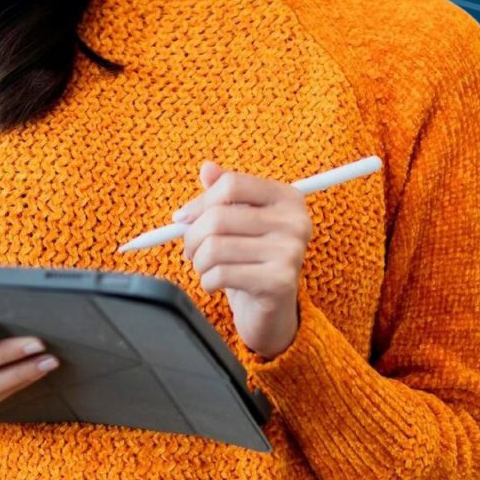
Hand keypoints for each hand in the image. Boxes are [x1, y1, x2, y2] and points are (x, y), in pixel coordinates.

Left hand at [173, 161, 310, 359]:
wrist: (272, 310)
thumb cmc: (253, 260)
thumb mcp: (240, 223)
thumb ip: (226, 194)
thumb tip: (208, 168)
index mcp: (287, 198)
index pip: (232, 185)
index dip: (200, 202)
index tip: (183, 218)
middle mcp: (295, 222)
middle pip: (219, 216)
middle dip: (192, 237)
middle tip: (190, 250)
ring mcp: (291, 252)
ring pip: (215, 247)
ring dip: (199, 262)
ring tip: (205, 268)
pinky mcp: (280, 282)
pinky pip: (221, 274)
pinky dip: (207, 281)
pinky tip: (215, 284)